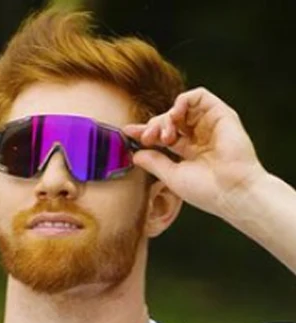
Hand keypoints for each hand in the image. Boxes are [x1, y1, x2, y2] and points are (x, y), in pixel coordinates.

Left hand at [124, 87, 267, 219]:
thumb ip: (154, 163)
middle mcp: (199, 135)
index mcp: (188, 151)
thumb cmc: (205, 190)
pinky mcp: (221, 114)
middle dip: (154, 126)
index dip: (144, 132)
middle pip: (168, 120)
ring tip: (164, 136)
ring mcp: (210, 123)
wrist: (231, 191)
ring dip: (166, 117)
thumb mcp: (172, 176)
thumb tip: (136, 154)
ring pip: (181, 107)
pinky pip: (199, 96)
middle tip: (148, 140)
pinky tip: (175, 115)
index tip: (127, 132)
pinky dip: (182, 101)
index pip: (162, 135)